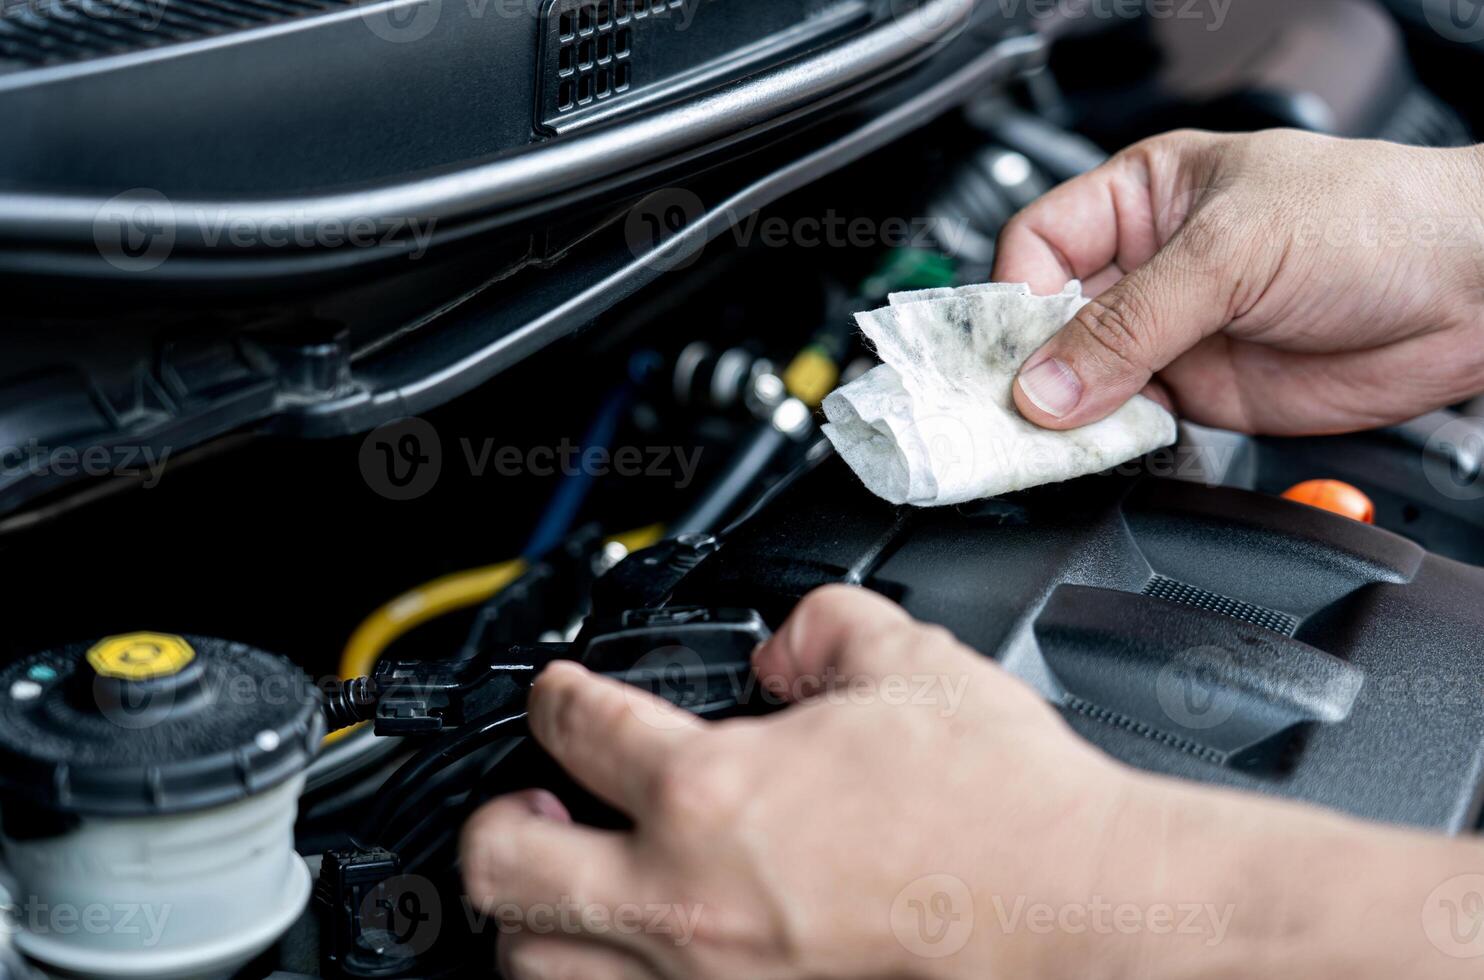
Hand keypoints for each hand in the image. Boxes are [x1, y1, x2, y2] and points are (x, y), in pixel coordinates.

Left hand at [461, 586, 1483, 978]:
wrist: (1087, 919)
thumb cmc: (1011, 816)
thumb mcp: (914, 664)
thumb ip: (823, 628)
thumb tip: (786, 647)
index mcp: (714, 790)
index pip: (575, 725)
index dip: (554, 695)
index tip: (562, 698)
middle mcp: (685, 900)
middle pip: (502, 865)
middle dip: (496, 823)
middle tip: (530, 803)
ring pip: (536, 972)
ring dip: (535, 924)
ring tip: (566, 893)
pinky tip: (642, 958)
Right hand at [995, 129, 1483, 434]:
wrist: (1472, 293)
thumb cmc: (1377, 220)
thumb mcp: (1232, 251)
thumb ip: (1132, 323)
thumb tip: (1047, 383)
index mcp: (1144, 198)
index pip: (1040, 244)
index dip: (1014, 295)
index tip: (1004, 349)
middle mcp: (1149, 266)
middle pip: (1050, 321)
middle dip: (1029, 364)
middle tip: (1011, 407)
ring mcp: (1172, 334)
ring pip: (1083, 380)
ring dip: (1065, 412)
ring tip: (1051, 435)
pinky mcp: (1201, 395)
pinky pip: (1129, 424)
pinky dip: (1108, 442)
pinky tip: (1102, 445)